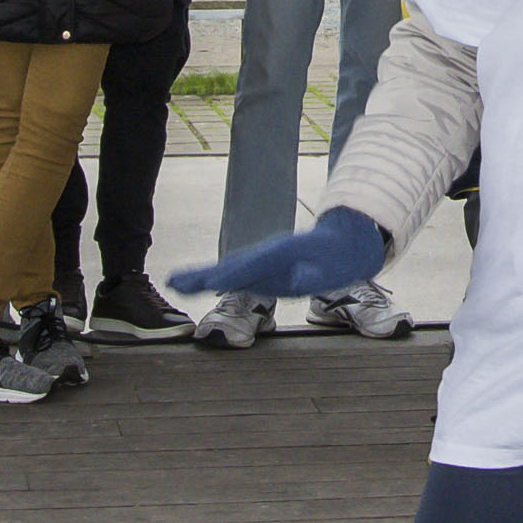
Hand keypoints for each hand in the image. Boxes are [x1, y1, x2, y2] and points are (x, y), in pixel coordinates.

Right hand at [167, 206, 387, 298]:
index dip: (229, 274)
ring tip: (177, 283)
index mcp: (283, 253)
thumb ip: (317, 273)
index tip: (208, 282)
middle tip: (174, 282)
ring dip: (203, 277)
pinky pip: (237, 274)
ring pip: (230, 270)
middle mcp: (269, 255)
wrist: (347, 238)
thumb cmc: (342, 255)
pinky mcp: (266, 268)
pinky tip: (202, 284)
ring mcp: (265, 261)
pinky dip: (216, 278)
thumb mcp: (335, 266)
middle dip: (203, 275)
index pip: (250, 266)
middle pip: (231, 266)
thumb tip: (300, 279)